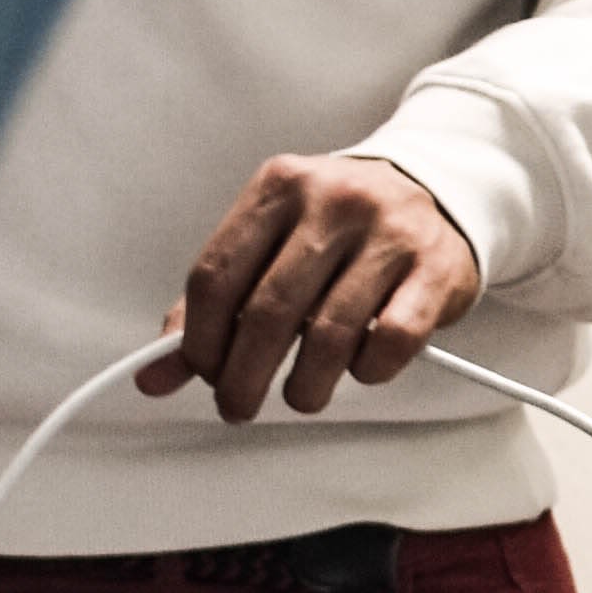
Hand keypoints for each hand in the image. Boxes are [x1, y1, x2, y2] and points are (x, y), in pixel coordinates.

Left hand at [135, 150, 482, 423]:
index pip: (216, 276)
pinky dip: (369, 370)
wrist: (436, 188)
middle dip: (243, 376)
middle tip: (238, 404)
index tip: (204, 373)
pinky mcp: (435, 268)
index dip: (199, 340)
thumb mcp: (272, 242)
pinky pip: (393, 340)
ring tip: (301, 394)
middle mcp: (332, 202)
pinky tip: (361, 369)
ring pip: (329, 333)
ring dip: (305, 385)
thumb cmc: (341, 227)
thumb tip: (154, 373)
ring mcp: (388, 233)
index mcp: (278, 188)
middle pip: (267, 311)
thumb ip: (215, 304)